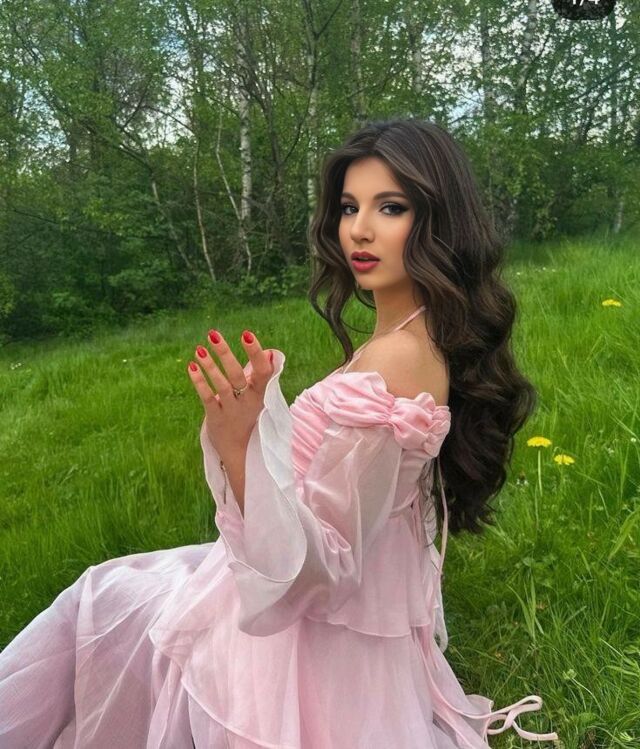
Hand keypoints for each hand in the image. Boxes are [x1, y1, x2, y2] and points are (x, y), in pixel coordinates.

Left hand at [188, 328, 273, 459]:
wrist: (242, 453)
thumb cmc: (250, 416)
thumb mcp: (260, 397)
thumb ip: (263, 376)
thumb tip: (270, 352)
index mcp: (261, 394)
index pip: (262, 371)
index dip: (255, 353)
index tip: (246, 334)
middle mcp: (247, 402)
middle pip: (238, 376)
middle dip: (226, 354)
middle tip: (213, 334)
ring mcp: (231, 411)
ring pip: (221, 386)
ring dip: (210, 367)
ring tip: (199, 349)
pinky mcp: (216, 418)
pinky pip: (207, 398)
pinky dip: (200, 383)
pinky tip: (191, 366)